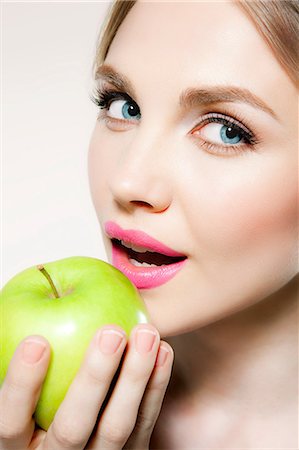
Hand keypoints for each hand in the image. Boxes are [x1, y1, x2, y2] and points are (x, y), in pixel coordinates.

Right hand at [0, 323, 173, 448]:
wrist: (81, 446)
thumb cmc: (43, 404)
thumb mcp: (28, 397)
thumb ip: (29, 365)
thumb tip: (32, 309)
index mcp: (20, 445)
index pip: (12, 421)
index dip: (22, 385)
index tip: (36, 341)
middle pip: (73, 427)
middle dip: (94, 378)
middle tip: (111, 333)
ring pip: (116, 427)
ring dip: (135, 377)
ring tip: (146, 333)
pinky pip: (144, 423)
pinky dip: (155, 386)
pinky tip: (162, 351)